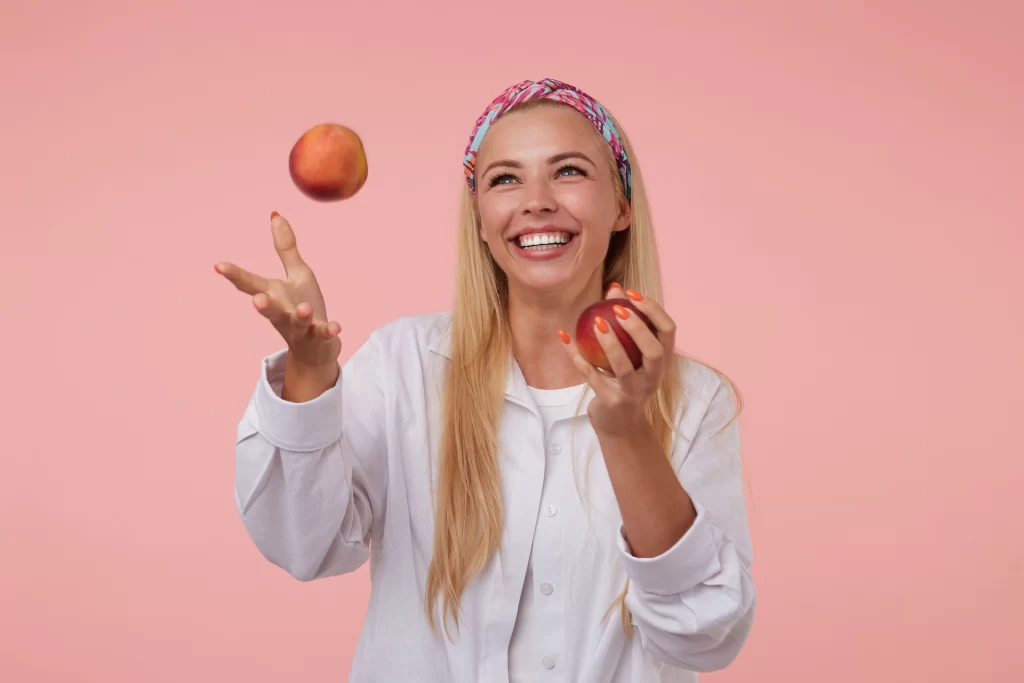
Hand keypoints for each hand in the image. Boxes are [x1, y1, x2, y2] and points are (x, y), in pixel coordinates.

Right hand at [215, 212, 341, 372]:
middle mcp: (282, 313)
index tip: (218, 265)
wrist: (316, 349)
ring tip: (303, 309)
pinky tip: (336, 326)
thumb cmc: (303, 306)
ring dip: (299, 316)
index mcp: (274, 295)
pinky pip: (324, 335)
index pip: (251, 284)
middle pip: (270, 309)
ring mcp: (300, 328)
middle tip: (256, 300)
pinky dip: (329, 331)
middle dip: (263, 305)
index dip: (235, 275)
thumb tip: (275, 214)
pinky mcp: (320, 338)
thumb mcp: (296, 274)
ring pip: (297, 323)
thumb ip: (285, 248)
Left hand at [560, 284, 676, 433]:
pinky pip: (591, 376)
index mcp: (662, 361)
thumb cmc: (625, 380)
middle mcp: (653, 378)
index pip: (668, 331)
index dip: (654, 310)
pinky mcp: (611, 402)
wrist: (620, 426)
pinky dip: (576, 356)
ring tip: (596, 321)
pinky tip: (564, 336)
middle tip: (618, 309)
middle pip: (655, 352)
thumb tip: (614, 288)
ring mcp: (633, 392)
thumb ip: (624, 322)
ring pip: (624, 368)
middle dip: (638, 329)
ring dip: (611, 345)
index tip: (632, 294)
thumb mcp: (630, 354)